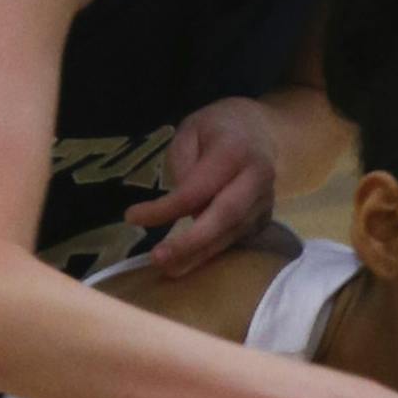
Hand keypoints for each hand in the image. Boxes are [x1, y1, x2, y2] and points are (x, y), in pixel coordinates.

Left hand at [127, 99, 277, 275]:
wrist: (262, 131)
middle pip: (225, 216)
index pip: (198, 187)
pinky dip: (213, 252)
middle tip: (159, 259)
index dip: (167, 208)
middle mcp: (256, 178)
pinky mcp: (264, 217)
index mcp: (235, 151)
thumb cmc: (218, 128)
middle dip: (192, 242)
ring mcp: (264, 201)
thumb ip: (183, 166)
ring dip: (200, 254)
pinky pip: (236, 238)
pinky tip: (189, 262)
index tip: (133, 217)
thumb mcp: (190, 131)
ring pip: (231, 233)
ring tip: (169, 269)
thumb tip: (179, 207)